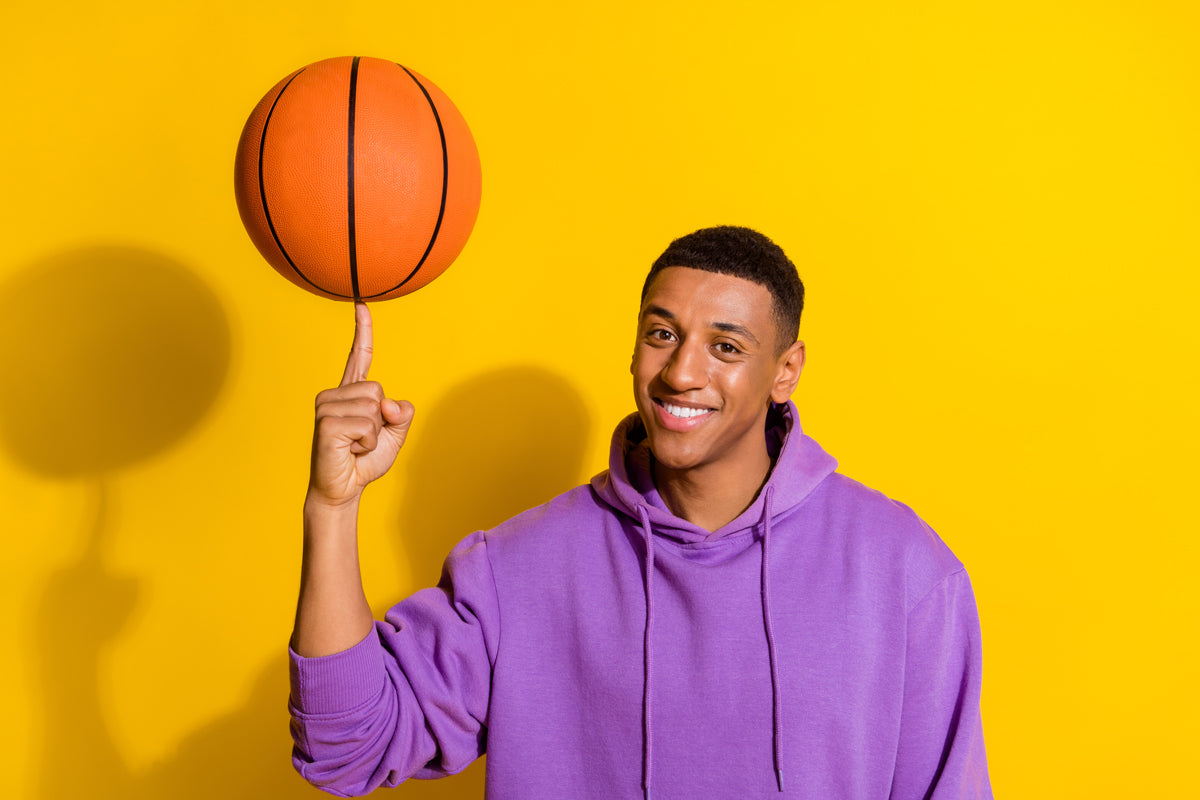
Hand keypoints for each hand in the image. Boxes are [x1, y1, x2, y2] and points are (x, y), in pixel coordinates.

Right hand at [307, 303, 413, 507]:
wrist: (342, 490)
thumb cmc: (364, 461)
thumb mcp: (394, 434)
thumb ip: (401, 413)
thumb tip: (387, 402)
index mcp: (351, 392)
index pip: (359, 356)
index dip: (363, 331)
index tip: (362, 304)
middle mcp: (335, 394)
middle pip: (379, 390)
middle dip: (382, 421)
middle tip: (362, 440)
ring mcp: (326, 406)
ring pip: (374, 407)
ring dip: (374, 434)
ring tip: (354, 445)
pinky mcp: (326, 423)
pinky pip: (367, 425)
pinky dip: (368, 442)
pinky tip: (350, 450)